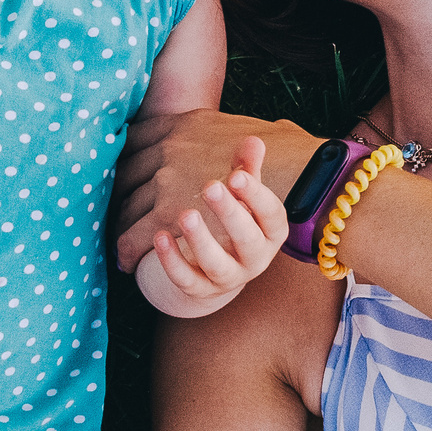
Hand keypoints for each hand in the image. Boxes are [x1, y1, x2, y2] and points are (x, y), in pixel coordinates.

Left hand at [114, 110, 319, 273]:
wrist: (217, 265)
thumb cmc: (234, 218)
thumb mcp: (242, 194)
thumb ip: (246, 168)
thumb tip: (253, 140)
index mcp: (271, 232)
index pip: (272, 214)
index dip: (256, 196)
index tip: (236, 175)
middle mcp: (256, 259)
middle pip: (248, 241)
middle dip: (230, 214)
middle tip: (211, 187)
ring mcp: (229, 278)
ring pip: (218, 265)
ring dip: (200, 241)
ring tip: (185, 214)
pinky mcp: (202, 290)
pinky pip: (188, 281)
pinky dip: (172, 262)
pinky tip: (159, 237)